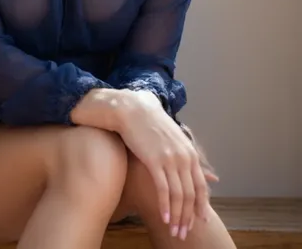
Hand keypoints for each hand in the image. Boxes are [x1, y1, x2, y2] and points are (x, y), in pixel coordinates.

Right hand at [115, 91, 218, 239]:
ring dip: (177, 216)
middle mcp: (184, 157)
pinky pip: (163, 189)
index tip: (200, 222)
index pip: (201, 186)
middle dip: (188, 217)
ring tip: (174, 231)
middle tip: (184, 233)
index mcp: (190, 153)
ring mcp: (170, 159)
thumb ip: (190, 159)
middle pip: (191, 195)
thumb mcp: (176, 140)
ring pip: (178, 195)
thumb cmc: (153, 125)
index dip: (201, 206)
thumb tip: (211, 176)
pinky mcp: (154, 161)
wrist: (133, 110)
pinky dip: (165, 206)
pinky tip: (164, 217)